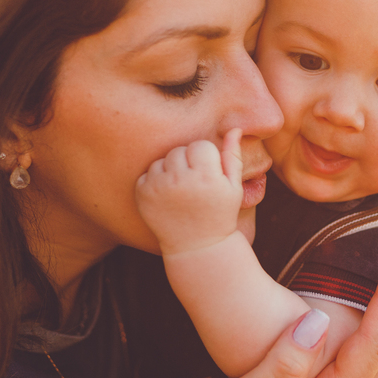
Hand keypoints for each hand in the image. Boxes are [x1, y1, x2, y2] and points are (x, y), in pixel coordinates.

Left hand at [136, 128, 243, 254]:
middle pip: (179, 151)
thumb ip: (233, 156)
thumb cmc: (219, 214)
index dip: (206, 159)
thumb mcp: (233, 187)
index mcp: (206, 176)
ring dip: (170, 171)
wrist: (196, 248)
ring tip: (181, 192)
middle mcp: (181, 180)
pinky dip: (155, 182)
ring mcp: (159, 188)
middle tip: (194, 185)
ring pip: (162, 160)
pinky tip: (167, 199)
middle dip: (187, 163)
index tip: (208, 176)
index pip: (200, 146)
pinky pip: (147, 174)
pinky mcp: (143, 195)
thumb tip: (235, 129)